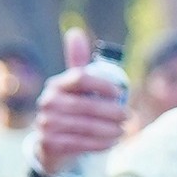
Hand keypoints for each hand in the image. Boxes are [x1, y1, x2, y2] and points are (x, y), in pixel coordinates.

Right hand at [33, 24, 127, 176]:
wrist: (50, 145)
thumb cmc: (70, 110)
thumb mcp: (73, 87)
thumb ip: (78, 63)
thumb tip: (75, 31)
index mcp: (57, 84)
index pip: (81, 77)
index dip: (102, 84)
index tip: (120, 93)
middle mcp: (48, 102)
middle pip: (86, 105)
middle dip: (112, 112)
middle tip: (129, 117)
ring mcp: (46, 123)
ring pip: (86, 126)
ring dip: (110, 130)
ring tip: (124, 131)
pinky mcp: (50, 144)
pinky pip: (81, 144)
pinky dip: (100, 144)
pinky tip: (112, 142)